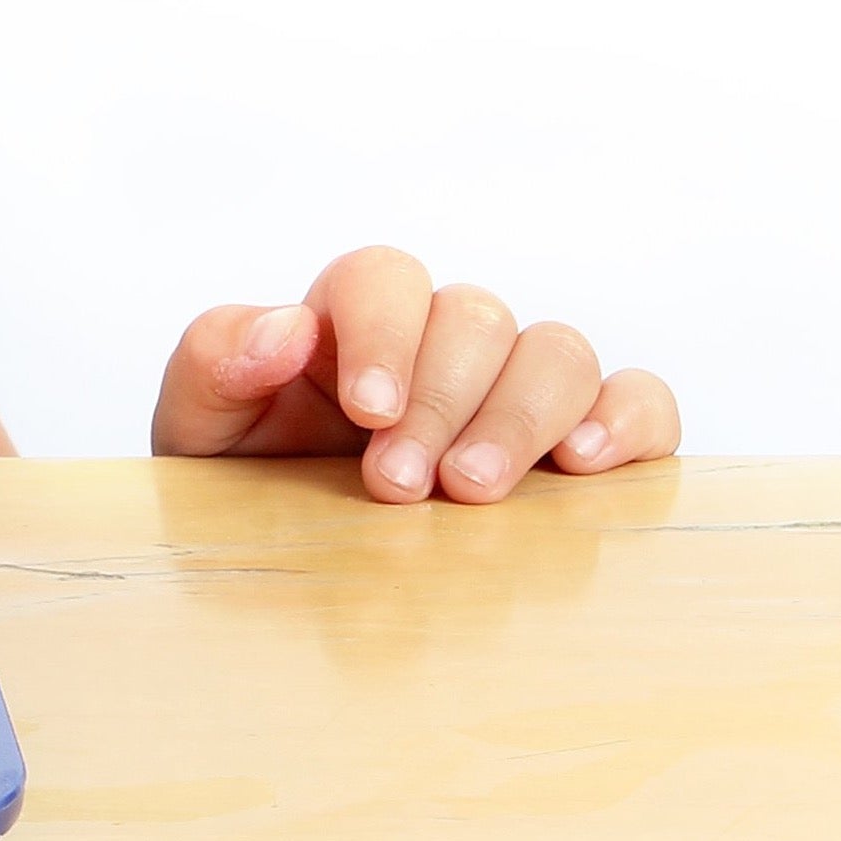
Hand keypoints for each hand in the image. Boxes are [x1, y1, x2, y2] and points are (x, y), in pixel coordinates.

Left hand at [152, 245, 678, 502]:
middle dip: (442, 400)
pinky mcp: (588, 437)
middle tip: (401, 485)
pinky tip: (587, 465)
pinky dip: (628, 420)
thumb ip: (215, 362)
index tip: (367, 413)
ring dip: (521, 418)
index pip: (384, 278)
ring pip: (558, 352)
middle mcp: (444, 340)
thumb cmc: (245, 485)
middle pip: (478, 317)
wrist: (288, 562)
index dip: (384, 334)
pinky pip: (640, 399)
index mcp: (351, 321)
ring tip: (474, 493)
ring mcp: (519, 384)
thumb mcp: (200, 427)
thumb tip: (284, 328)